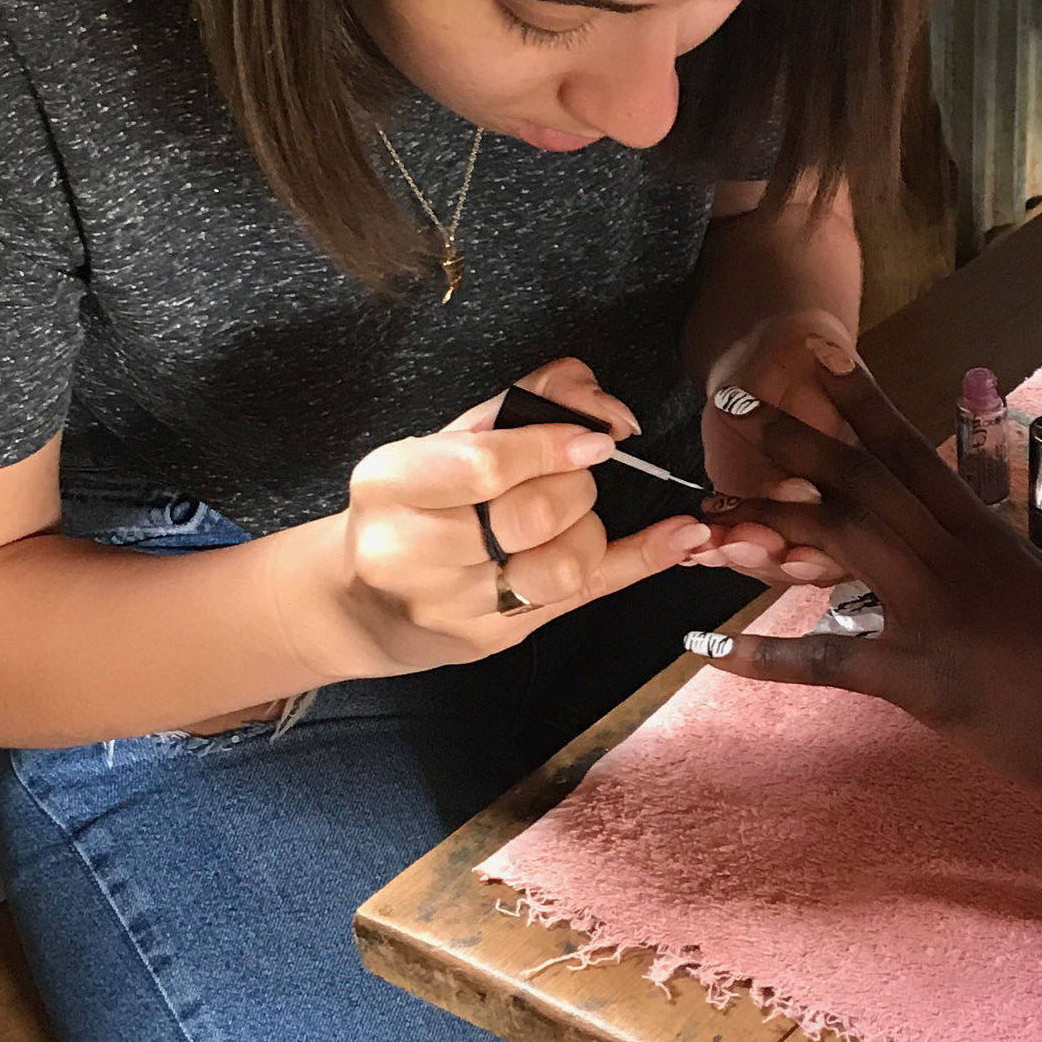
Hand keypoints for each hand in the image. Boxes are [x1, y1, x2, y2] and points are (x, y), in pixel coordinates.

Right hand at [301, 358, 713, 675]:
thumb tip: (609, 411)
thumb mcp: (449, 436)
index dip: (553, 447)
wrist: (360, 602)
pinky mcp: (490, 641)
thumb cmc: (414, 503)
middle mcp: (409, 551)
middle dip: (576, 487)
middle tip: (578, 476)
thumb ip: (527, 400)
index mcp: (391, 483)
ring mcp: (450, 606)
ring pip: (560, 569)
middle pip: (531, 516)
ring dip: (592, 531)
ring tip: (578, 517)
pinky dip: (641, 561)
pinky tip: (680, 539)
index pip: (486, 466)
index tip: (595, 440)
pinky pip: (584, 599)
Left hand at [685, 361, 1041, 801]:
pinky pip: (831, 659)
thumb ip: (995, 575)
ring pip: (840, 541)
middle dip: (794, 437)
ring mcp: (940, 612)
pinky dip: (765, 656)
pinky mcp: (925, 678)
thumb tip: (967, 569)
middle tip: (734, 401)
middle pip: (864, 478)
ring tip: (705, 503)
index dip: (862, 402)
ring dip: (766, 516)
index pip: (915, 452)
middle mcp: (959, 557)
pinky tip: (711, 649)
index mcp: (988, 536)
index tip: (821, 357)